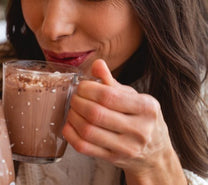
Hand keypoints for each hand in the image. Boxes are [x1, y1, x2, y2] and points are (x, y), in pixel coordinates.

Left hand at [62, 59, 186, 184]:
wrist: (155, 153)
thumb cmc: (141, 119)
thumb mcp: (134, 97)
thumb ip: (112, 82)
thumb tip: (97, 64)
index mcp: (146, 108)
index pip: (109, 96)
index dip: (88, 89)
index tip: (81, 86)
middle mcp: (139, 129)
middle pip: (96, 114)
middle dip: (78, 102)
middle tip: (74, 98)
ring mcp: (126, 147)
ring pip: (88, 131)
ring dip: (73, 117)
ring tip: (72, 110)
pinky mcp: (113, 159)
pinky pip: (84, 147)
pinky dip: (71, 135)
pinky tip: (70, 125)